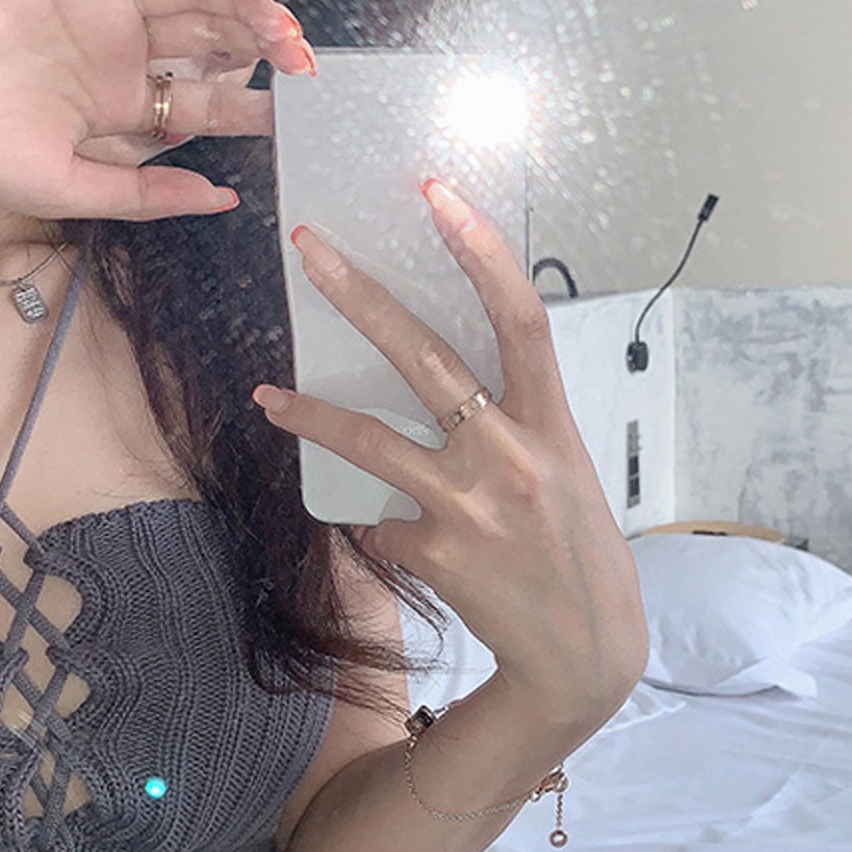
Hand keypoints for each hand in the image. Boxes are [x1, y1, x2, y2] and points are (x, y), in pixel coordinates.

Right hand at [0, 0, 315, 219]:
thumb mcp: (70, 190)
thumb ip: (145, 194)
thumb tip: (223, 198)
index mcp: (122, 111)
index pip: (205, 104)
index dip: (253, 111)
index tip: (298, 123)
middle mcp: (120, 53)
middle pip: (211, 42)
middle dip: (262, 53)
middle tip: (304, 68)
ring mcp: (100, 2)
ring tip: (283, 22)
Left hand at [253, 179, 649, 736]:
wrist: (584, 656)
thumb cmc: (579, 553)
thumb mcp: (566, 472)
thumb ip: (517, 423)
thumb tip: (447, 383)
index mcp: (554, 424)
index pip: (520, 317)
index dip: (479, 250)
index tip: (437, 194)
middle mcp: (512, 455)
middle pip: (425, 356)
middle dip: (359, 296)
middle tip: (308, 248)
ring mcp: (470, 505)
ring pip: (371, 440)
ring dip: (311, 414)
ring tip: (268, 395)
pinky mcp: (436, 552)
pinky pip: (382, 520)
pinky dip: (380, 520)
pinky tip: (395, 534)